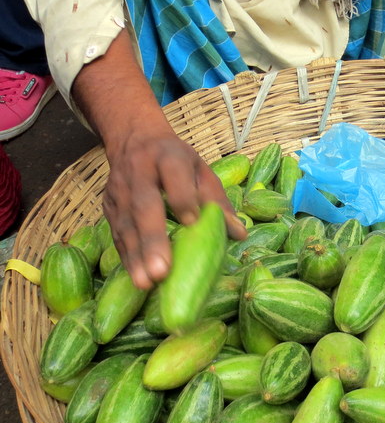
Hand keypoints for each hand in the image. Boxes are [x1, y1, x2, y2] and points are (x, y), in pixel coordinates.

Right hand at [104, 121, 245, 289]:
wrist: (134, 139)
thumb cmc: (177, 161)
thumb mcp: (201, 170)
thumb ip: (217, 201)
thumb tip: (239, 233)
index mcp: (168, 156)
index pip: (174, 175)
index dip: (182, 198)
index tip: (192, 222)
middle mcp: (139, 171)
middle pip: (144, 205)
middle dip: (153, 239)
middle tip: (161, 271)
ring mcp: (119, 190)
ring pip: (126, 224)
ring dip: (136, 256)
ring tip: (146, 283)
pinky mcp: (108, 205)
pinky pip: (117, 234)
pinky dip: (127, 257)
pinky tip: (137, 277)